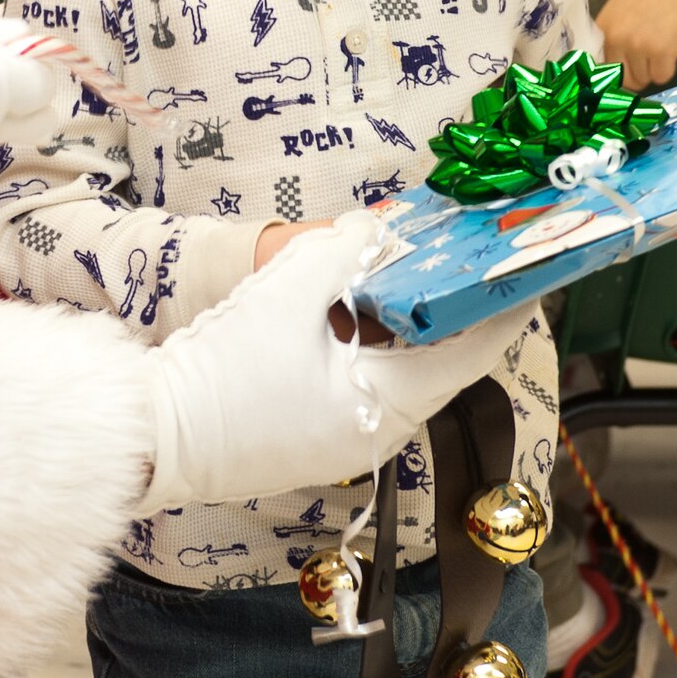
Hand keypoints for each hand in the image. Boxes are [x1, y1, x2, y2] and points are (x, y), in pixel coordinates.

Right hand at [139, 215, 536, 511]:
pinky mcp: (306, 442)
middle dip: (437, 306)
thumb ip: (347, 252)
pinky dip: (358, 349)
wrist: (151, 436)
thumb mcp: (290, 289)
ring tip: (390, 275)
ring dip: (394, 326)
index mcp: (389, 406)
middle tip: (448, 256)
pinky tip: (338, 315)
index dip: (502, 305)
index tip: (525, 269)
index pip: (471, 351)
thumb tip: (378, 231)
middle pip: (430, 362)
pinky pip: (352, 387)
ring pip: (389, 374)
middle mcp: (377, 436)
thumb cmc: (224, 371)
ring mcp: (340, 446)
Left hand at [596, 0, 676, 89]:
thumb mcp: (620, 8)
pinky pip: (662, 76)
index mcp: (604, 28)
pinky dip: (668, 68)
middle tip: (648, 60)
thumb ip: (611, 33)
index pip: (599, 67)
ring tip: (660, 46)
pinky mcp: (661, 51)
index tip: (623, 73)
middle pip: (622, 79)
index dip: (613, 73)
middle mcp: (617, 38)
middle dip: (636, 75)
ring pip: (643, 80)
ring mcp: (638, 46)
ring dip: (653, 70)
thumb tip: (606, 64)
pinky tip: (671, 49)